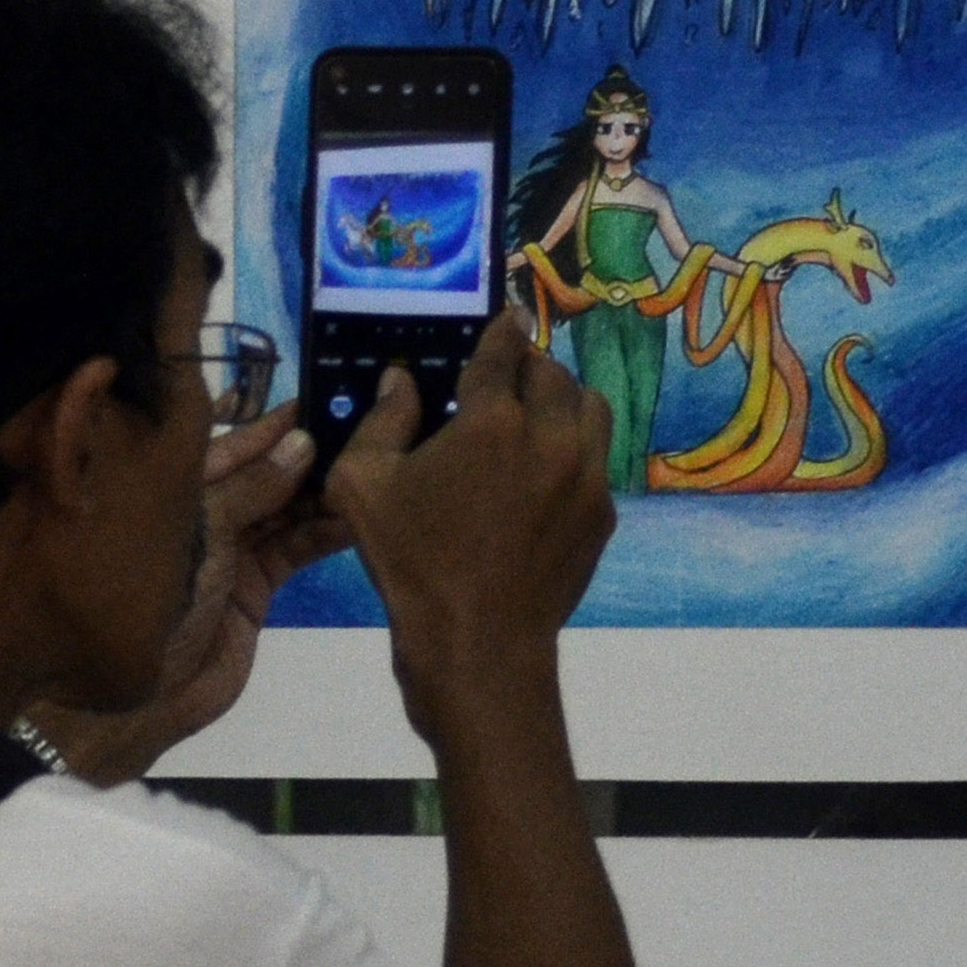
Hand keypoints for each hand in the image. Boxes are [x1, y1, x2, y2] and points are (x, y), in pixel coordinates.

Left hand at [22, 408, 331, 783]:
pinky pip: (294, 550)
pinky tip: (358, 514)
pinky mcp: (257, 590)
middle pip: (263, 473)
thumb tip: (301, 443)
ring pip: (285, 511)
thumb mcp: (199, 529)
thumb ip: (251, 489)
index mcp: (172, 487)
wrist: (135, 695)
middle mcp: (204, 512)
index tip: (322, 397)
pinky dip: (324, 533)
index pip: (229, 442)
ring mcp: (232, 552)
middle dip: (307, 454)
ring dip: (323, 492)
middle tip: (364, 428)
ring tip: (371, 465)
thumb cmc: (149, 596)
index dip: (273, 423)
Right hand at [327, 309, 614, 742]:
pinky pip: (598, 461)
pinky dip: (575, 452)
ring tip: (536, 417)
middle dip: (529, 367)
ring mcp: (587, 477)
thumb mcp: (364, 487)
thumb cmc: (411, 566)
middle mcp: (551, 437)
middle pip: (553, 374)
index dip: (500, 329)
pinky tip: (545, 474)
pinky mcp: (603, 514)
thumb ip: (381, 420)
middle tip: (507, 377)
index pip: (503, 350)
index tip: (502, 320)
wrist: (479, 646)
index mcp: (492, 421)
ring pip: (590, 409)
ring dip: (563, 401)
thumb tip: (402, 378)